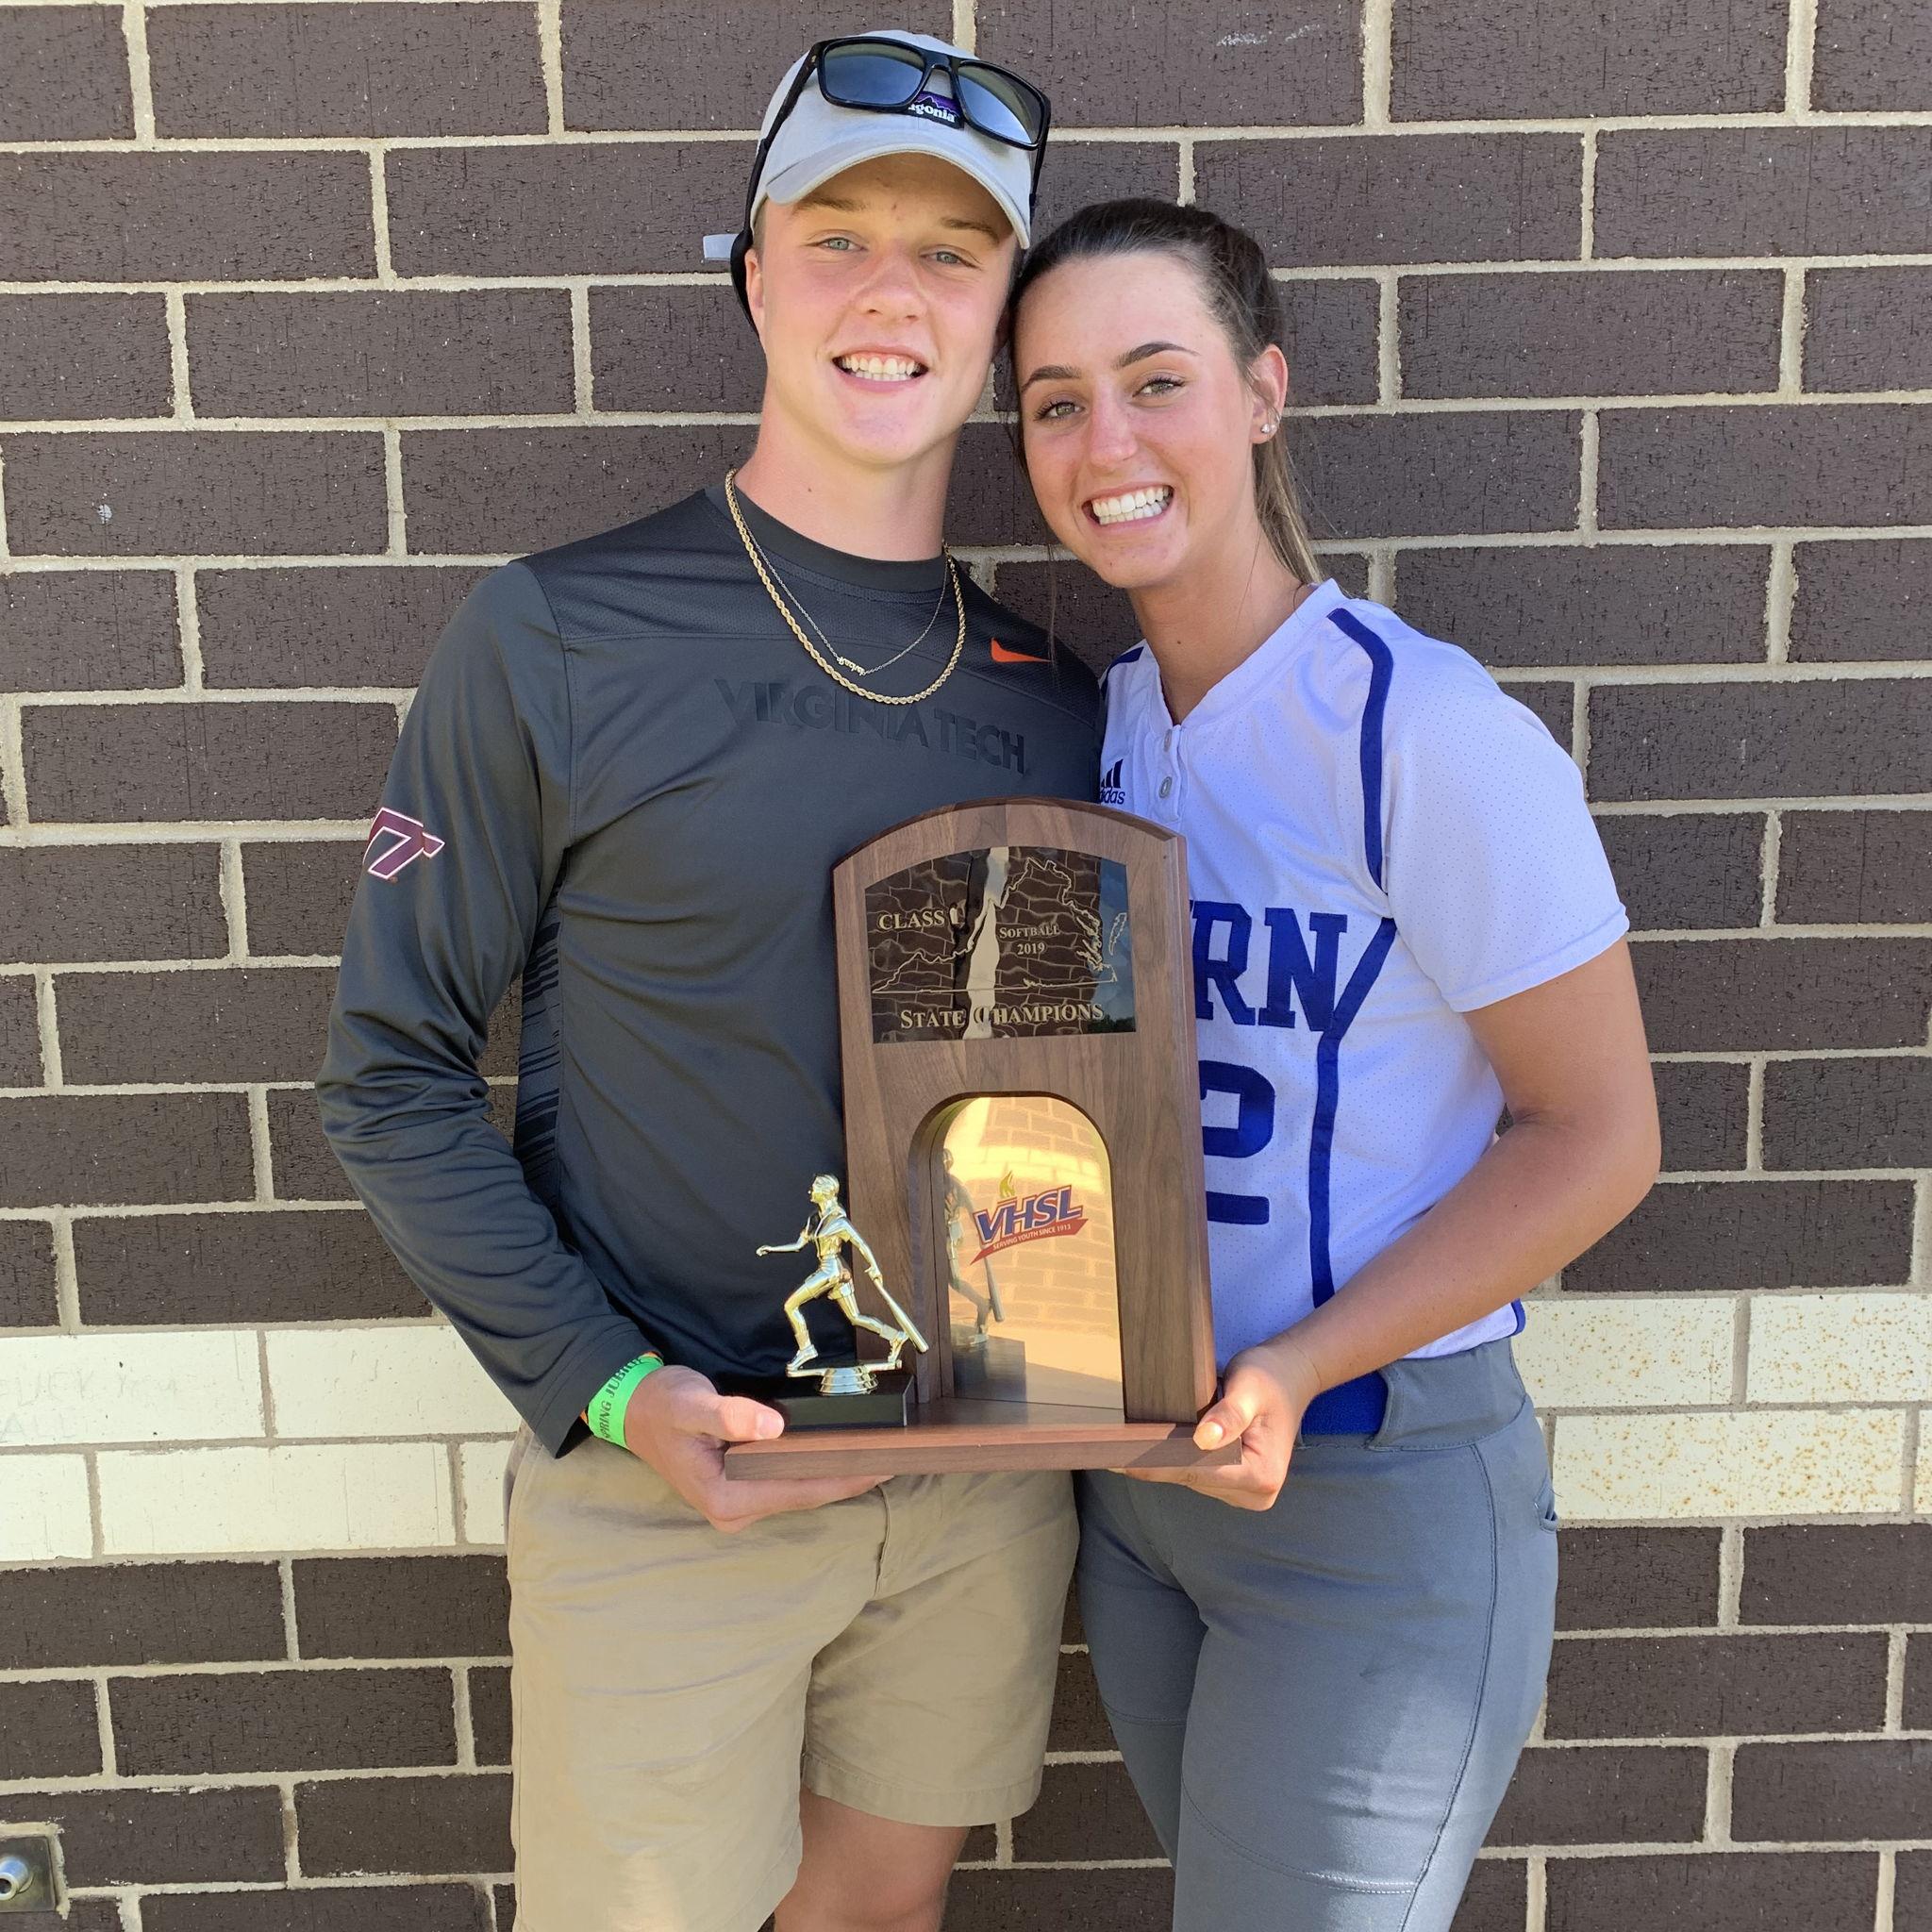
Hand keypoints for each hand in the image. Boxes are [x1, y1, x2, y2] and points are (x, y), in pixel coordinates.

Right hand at [620, 1364, 879, 1532]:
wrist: (634, 1408)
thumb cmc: (662, 1405)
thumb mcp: (689, 1403)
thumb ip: (727, 1415)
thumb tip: (772, 1426)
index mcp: (726, 1497)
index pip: (800, 1490)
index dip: (844, 1477)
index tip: (885, 1463)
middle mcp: (735, 1510)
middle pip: (807, 1496)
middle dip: (850, 1478)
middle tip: (899, 1457)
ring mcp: (738, 1504)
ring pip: (801, 1492)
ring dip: (837, 1476)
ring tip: (881, 1455)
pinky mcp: (742, 1490)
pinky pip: (790, 1484)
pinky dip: (818, 1471)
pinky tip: (843, 1455)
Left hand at [1125, 1335, 1324, 1510]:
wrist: (1290, 1376)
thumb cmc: (1270, 1376)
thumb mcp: (1250, 1386)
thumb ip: (1229, 1414)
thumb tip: (1204, 1440)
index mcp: (1262, 1475)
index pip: (1199, 1472)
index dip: (1159, 1462)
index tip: (1122, 1455)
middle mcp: (1255, 1494)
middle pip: (1192, 1479)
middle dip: (1160, 1459)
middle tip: (1118, 1441)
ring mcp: (1245, 1494)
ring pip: (1191, 1479)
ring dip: (1168, 1459)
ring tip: (1139, 1438)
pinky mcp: (1235, 1486)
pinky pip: (1197, 1475)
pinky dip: (1179, 1458)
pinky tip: (1162, 1442)